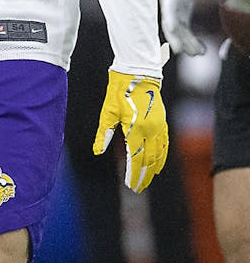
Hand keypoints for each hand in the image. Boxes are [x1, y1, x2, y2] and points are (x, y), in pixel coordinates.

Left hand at [92, 70, 168, 192]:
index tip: (130, 185)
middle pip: (149, 160)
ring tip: (146, 180)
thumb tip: (97, 151)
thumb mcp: (107, 112)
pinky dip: (161, 158)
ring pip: (159, 155)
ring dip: (153, 169)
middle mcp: (151, 130)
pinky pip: (165, 145)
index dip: (134, 174)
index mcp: (136, 128)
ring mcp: (159, 127)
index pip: (136, 158)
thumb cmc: (119, 91)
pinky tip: (157, 165)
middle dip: (144, 175)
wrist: (138, 74)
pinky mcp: (163, 123)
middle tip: (137, 188)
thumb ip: (103, 134)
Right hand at [157, 0, 215, 55]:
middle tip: (180, 50)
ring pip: (179, 33)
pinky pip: (186, 32)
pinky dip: (192, 41)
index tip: (171, 27)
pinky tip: (202, 50)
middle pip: (171, 26)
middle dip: (175, 38)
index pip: (168, 10)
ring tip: (199, 53)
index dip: (170, 18)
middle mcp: (170, 9)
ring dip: (187, 43)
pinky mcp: (181, 18)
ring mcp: (175, 15)